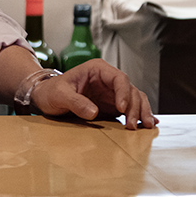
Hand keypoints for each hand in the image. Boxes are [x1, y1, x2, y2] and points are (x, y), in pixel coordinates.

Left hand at [30, 59, 156, 129]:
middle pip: (130, 90)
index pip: (119, 78)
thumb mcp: (59, 95)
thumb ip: (75, 101)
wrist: (46, 98)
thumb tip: (93, 112)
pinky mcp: (112, 105)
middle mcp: (108, 79)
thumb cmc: (51, 91)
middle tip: (133, 125)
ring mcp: (112, 92)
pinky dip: (140, 114)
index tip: (121, 109)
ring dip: (141, 112)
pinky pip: (131, 108)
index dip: (123, 93)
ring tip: (145, 127)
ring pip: (135, 99)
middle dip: (135, 107)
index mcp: (97, 69)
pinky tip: (149, 123)